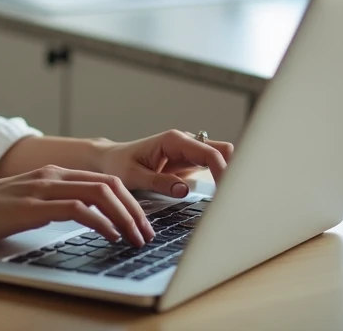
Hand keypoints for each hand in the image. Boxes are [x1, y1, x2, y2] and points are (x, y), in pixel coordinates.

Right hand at [0, 164, 155, 246]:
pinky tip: (110, 237)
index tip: (143, 224)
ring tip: (136, 239)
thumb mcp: (26, 204)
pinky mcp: (32, 206)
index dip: (131, 201)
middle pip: (111, 184)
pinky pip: (78, 208)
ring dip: (125, 217)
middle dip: (136, 210)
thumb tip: (81, 220)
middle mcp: (52, 175)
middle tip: (148, 235)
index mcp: (53, 173)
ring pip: (100, 193)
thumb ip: (51, 205)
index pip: (104, 180)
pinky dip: (101, 222)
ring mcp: (42, 188)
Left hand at [95, 129, 233, 198]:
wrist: (110, 160)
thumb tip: (184, 189)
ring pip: (220, 159)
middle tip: (232, 197)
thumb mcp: (134, 176)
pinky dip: (218, 181)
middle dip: (231, 171)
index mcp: (173, 141)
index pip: (209, 152)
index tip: (228, 191)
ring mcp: (189, 153)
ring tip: (228, 200)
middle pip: (222, 151)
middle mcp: (185, 143)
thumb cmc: (118, 164)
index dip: (223, 170)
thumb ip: (159, 182)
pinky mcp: (189, 165)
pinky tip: (218, 198)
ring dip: (226, 176)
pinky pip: (211, 170)